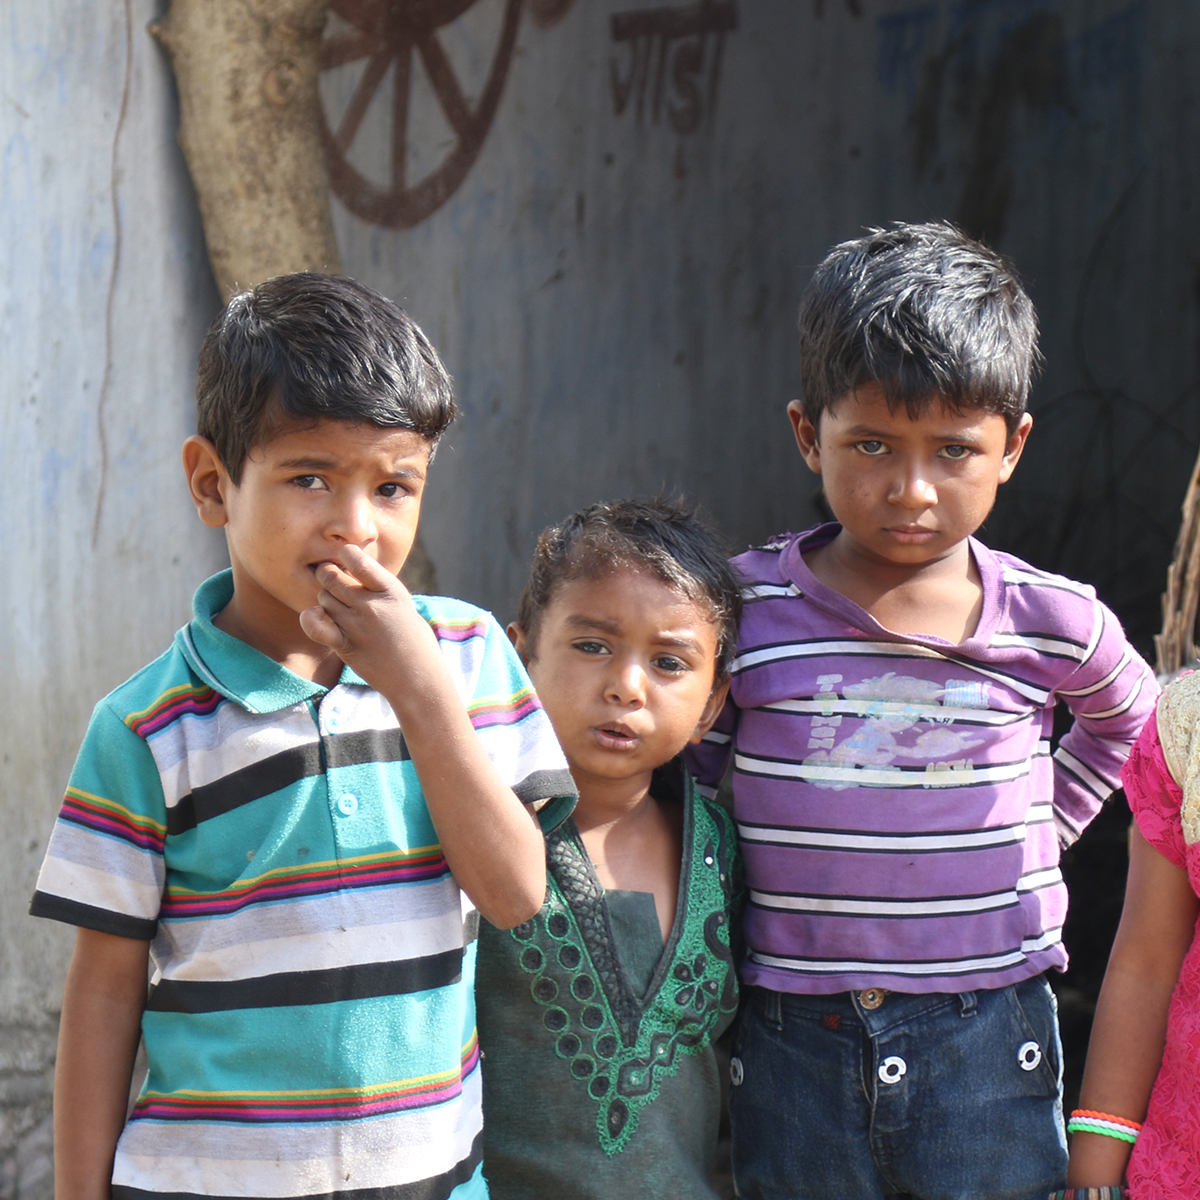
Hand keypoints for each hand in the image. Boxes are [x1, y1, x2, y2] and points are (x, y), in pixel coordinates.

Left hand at [299, 545, 441, 698]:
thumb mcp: (403, 605)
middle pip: (331, 577)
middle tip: (333, 581)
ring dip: (325, 599)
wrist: (418, 679)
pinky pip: (314, 625)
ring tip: (338, 607)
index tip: (346, 558)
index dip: (345, 554)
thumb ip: (378, 589)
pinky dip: (310, 618)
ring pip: (323, 597)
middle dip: (328, 575)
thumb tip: (349, 571)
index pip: (357, 559)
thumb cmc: (414, 640)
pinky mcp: (345, 646)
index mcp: (391, 591)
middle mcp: (372, 605)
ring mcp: (357, 626)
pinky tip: (318, 618)